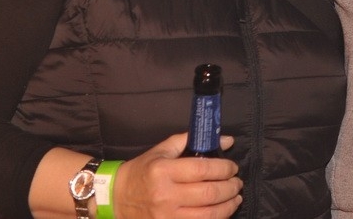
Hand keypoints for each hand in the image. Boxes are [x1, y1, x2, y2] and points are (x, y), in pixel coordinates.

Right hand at [112, 133, 241, 218]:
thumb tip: (226, 140)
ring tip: (235, 197)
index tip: (232, 167)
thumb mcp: (162, 150)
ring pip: (208, 215)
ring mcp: (166, 217)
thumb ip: (192, 140)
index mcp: (164, 171)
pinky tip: (222, 212)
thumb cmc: (142, 171)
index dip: (224, 168)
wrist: (116, 198)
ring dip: (228, 206)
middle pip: (208, 193)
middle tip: (237, 182)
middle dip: (230, 187)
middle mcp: (165, 195)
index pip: (202, 169)